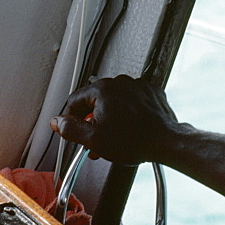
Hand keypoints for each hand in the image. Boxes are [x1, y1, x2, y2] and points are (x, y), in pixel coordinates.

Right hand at [51, 75, 181, 164]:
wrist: (166, 142)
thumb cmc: (134, 140)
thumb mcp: (94, 139)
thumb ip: (71, 129)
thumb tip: (57, 122)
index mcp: (103, 89)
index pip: (74, 101)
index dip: (70, 119)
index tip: (71, 130)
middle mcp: (120, 82)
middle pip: (95, 101)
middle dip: (91, 121)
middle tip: (92, 139)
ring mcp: (137, 86)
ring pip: (114, 101)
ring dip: (108, 118)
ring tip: (111, 138)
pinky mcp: (150, 93)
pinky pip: (131, 101)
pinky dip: (127, 113)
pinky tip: (128, 129)